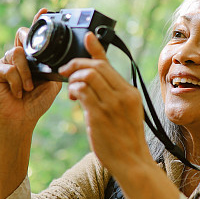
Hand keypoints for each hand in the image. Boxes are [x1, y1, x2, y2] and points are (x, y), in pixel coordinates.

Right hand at [0, 8, 61, 124]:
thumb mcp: (52, 83)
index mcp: (32, 57)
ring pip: (17, 53)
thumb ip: (54, 68)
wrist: (22, 118)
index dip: (37, 21)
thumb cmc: (37, 101)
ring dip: (25, 72)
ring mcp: (5, 62)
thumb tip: (63, 57)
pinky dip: (17, 82)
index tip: (44, 10)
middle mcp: (17, 56)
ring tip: (28, 87)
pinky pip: (8, 69)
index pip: (33, 36)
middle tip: (32, 49)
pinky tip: (18, 92)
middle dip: (27, 38)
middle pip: (20, 35)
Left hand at [59, 32, 152, 176]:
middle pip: (96, 66)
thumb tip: (96, 81)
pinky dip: (74, 89)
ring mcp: (111, 106)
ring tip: (71, 87)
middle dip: (77, 63)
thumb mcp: (128, 111)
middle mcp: (122, 96)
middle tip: (66, 70)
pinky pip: (82, 92)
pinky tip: (73, 96)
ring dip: (74, 77)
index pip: (109, 64)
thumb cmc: (127, 138)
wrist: (132, 162)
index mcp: (130, 93)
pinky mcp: (99, 116)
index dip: (96, 48)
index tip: (88, 36)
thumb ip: (115, 94)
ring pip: (88, 76)